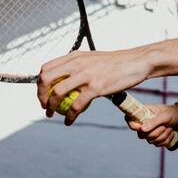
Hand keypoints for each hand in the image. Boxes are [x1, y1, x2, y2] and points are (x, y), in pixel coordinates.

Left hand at [37, 49, 152, 125]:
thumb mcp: (93, 59)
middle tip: (45, 106)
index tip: (43, 94)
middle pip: (46, 79)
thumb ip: (78, 66)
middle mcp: (77, 63)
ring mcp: (86, 75)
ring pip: (57, 93)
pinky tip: (69, 121)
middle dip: (41, 96)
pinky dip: (70, 116)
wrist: (137, 62)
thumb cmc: (116, 63)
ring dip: (51, 107)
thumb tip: (65, 79)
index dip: (40, 83)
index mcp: (74, 56)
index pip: (46, 68)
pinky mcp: (96, 87)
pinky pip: (77, 105)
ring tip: (52, 115)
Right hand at [127, 103, 177, 147]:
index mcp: (144, 113)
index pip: (130, 119)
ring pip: (150, 140)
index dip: (132, 125)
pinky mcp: (156, 138)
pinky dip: (166, 140)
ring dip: (163, 136)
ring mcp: (150, 131)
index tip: (139, 128)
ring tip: (169, 128)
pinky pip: (157, 144)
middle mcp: (145, 122)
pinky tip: (171, 132)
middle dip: (155, 133)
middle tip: (164, 126)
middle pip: (141, 134)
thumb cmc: (174, 113)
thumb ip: (154, 122)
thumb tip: (142, 129)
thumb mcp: (165, 116)